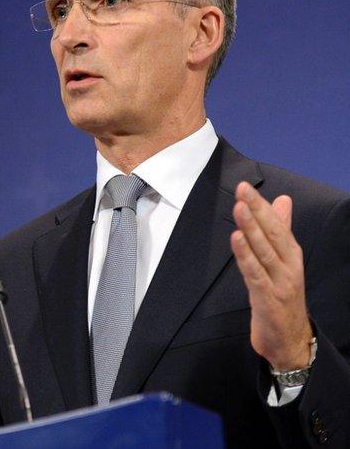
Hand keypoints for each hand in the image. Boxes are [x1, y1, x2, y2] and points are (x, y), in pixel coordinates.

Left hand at [230, 181, 313, 370]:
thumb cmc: (283, 297)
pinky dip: (245, 256)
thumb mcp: (283, 261)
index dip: (262, 206)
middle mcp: (288, 266)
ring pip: (264, 251)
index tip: (246, 187)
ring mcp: (279, 282)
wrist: (290, 341)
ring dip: (251, 228)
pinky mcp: (267, 298)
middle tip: (243, 189)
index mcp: (291, 256)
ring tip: (239, 207)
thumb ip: (281, 231)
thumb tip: (283, 200)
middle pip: (272, 234)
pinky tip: (236, 240)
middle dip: (257, 210)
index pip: (277, 226)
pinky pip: (255, 274)